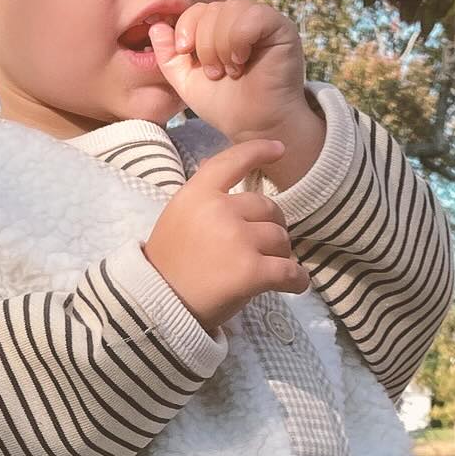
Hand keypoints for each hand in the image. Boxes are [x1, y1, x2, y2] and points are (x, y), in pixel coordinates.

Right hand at [141, 137, 309, 334]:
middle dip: (272, 227)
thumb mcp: (177, 217)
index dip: (259, 151)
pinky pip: (290, 271)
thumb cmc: (168, 264)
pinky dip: (297, 279)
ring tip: (268, 270)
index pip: (233, 162)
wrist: (157, 306)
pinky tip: (295, 284)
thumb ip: (203, 196)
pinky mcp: (252, 271)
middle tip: (262, 248)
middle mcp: (219, 211)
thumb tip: (221, 168)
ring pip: (280, 239)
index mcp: (198, 194)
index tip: (280, 149)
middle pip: (268, 208)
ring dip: (281, 255)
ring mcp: (237, 240)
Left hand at [148, 0, 309, 144]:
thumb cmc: (227, 106)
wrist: (256, 128)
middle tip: (215, 73)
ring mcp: (264, 22)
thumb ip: (169, 56)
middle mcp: (243, 20)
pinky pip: (254, 15)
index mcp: (222, 28)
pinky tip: (241, 62)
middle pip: (212, 8)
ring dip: (221, 45)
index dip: (186, 27)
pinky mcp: (282, 29)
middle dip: (204, 44)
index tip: (186, 54)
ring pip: (231, 9)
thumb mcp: (187, 82)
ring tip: (230, 71)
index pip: (198, 9)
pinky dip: (239, 39)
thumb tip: (155, 26)